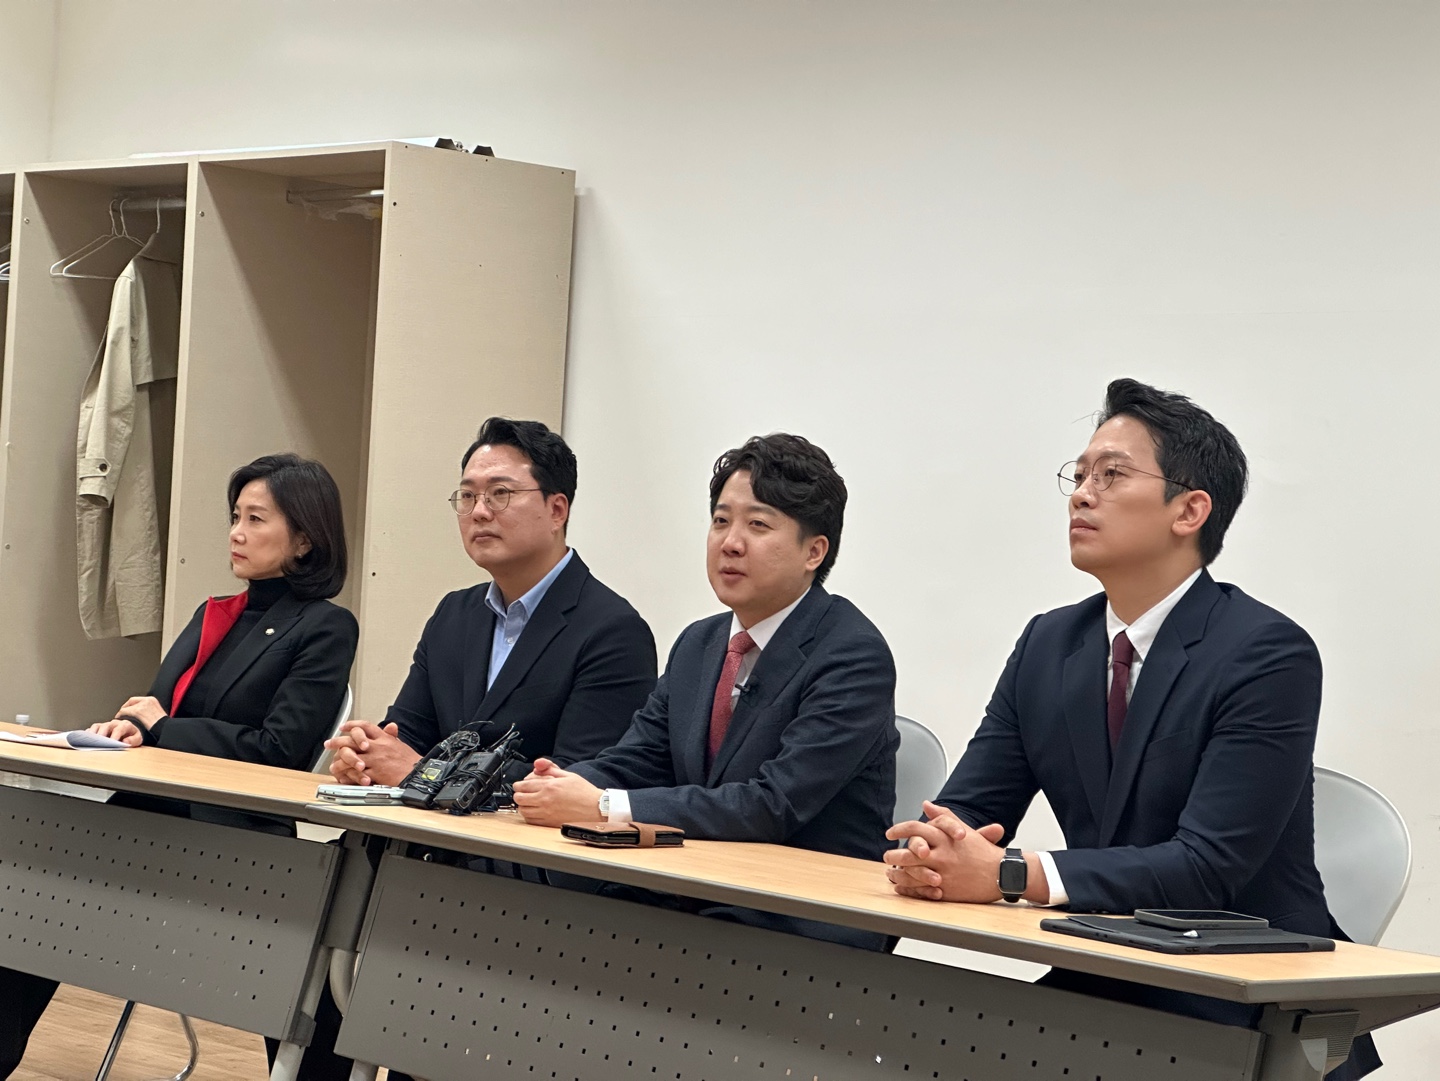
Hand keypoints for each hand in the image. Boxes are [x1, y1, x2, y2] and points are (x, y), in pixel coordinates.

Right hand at [88, 719, 143, 746]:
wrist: (131, 731)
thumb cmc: (134, 735)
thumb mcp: (138, 738)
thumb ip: (133, 740)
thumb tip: (125, 742)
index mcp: (125, 725)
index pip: (119, 729)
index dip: (115, 735)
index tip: (112, 742)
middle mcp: (114, 723)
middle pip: (106, 726)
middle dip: (102, 733)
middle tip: (98, 741)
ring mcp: (106, 725)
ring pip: (97, 726)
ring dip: (93, 733)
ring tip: (89, 740)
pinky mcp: (99, 728)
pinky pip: (92, 729)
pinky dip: (88, 733)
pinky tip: (85, 739)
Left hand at [112, 696, 165, 728]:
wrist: (165, 729)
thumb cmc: (162, 726)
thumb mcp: (158, 715)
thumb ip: (150, 712)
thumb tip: (143, 716)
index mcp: (152, 700)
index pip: (138, 700)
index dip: (130, 705)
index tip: (127, 711)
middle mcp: (147, 700)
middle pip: (131, 702)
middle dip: (126, 709)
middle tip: (122, 716)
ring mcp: (142, 706)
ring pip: (126, 707)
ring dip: (122, 714)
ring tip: (120, 719)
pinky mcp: (137, 711)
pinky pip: (124, 712)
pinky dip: (121, 716)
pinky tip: (120, 721)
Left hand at [326, 721, 418, 785]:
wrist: (417, 773)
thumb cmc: (410, 761)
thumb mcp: (400, 743)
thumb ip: (391, 736)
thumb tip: (390, 727)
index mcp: (384, 738)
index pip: (365, 726)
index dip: (352, 725)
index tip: (343, 727)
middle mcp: (378, 746)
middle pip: (353, 740)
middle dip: (338, 741)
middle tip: (329, 743)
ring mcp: (375, 759)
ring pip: (352, 757)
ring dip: (340, 761)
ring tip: (334, 764)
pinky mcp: (375, 772)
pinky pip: (357, 773)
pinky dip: (349, 775)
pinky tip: (344, 777)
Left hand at [511, 758, 601, 826]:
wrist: (595, 808)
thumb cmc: (583, 792)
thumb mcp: (568, 774)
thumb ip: (550, 768)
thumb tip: (537, 764)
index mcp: (549, 786)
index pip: (523, 785)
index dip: (518, 785)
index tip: (519, 785)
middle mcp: (545, 799)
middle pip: (519, 798)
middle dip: (518, 794)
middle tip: (522, 793)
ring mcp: (546, 812)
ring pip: (522, 810)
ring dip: (523, 806)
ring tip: (528, 803)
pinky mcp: (549, 822)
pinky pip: (530, 820)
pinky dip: (528, 816)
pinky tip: (534, 812)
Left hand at [883, 800, 1007, 901]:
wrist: (1002, 874)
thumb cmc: (983, 852)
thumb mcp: (963, 829)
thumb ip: (943, 816)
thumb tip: (926, 804)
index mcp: (945, 837)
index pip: (915, 828)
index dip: (899, 829)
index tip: (890, 833)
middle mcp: (942, 854)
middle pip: (909, 852)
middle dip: (893, 854)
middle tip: (886, 855)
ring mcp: (943, 872)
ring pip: (912, 872)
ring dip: (897, 872)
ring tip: (890, 871)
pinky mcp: (946, 889)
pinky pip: (920, 889)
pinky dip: (908, 888)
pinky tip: (900, 886)